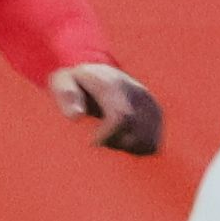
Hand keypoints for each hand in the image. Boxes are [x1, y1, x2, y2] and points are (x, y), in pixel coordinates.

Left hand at [50, 61, 165, 155]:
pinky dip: (137, 148)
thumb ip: (67, 95)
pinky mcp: (157, 114)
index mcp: (114, 84)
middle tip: (100, 138)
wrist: (96, 71)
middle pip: (136, 134)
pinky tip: (122, 140)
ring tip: (110, 137)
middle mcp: (138, 92)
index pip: (121, 117)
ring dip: (127, 147)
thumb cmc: (75, 82)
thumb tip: (76, 116)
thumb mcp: (62, 81)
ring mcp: (150, 103)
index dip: (107, 137)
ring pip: (146, 141)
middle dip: (115, 144)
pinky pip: (153, 143)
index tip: (91, 142)